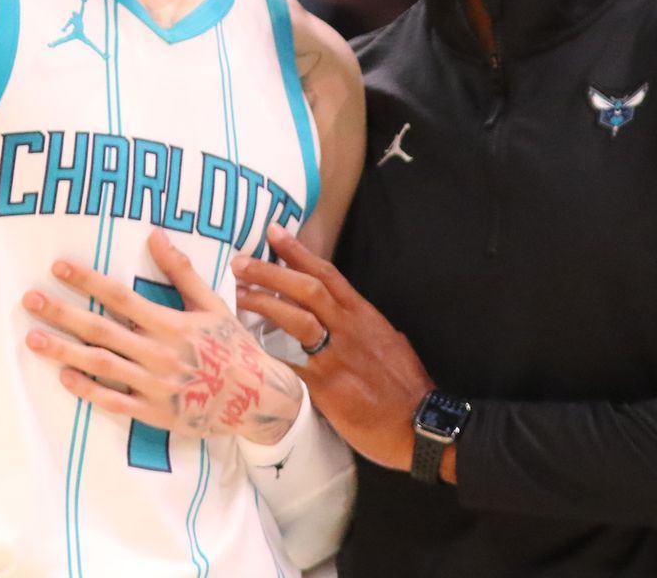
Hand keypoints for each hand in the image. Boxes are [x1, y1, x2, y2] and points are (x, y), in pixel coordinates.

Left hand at [24, 230, 302, 444]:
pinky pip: (114, 402)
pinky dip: (88, 390)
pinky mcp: (154, 412)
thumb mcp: (213, 305)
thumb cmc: (233, 347)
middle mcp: (159, 354)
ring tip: (32, 339)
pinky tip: (64, 378)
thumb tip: (156, 235)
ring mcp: (154, 386)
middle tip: (29, 300)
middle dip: (62, 314)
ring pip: (100, 366)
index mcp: (172, 324)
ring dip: (64, 352)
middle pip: (101, 330)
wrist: (258, 399)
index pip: (121, 297)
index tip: (58, 267)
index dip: (87, 281)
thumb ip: (182, 272)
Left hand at [233, 225, 434, 472]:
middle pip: (306, 289)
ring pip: (297, 318)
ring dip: (264, 303)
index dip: (298, 252)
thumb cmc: (406, 386)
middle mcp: (349, 328)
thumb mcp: (388, 342)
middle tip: (240, 262)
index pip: (327, 274)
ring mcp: (336, 356)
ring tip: (238, 295)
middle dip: (271, 272)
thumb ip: (362, 328)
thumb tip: (343, 321)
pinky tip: (243, 350)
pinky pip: (289, 367)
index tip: (274, 233)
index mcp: (363, 315)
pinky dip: (266, 357)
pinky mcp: (326, 386)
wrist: (417, 423)